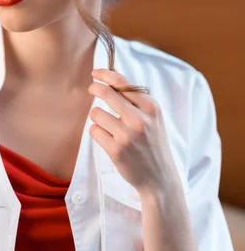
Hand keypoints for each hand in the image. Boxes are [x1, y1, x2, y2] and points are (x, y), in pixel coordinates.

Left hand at [88, 69, 180, 195]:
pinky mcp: (115, 150)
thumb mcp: (153, 118)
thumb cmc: (153, 143)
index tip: (96, 73)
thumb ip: (136, 100)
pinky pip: (94, 130)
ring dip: (97, 116)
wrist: (159, 177)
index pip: (123, 83)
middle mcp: (140, 120)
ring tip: (108, 125)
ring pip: (96, 113)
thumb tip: (111, 80)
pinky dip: (97, 132)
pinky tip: (108, 139)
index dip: (106, 75)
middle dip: (95, 88)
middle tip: (91, 89)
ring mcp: (127, 136)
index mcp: (151, 108)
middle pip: (106, 93)